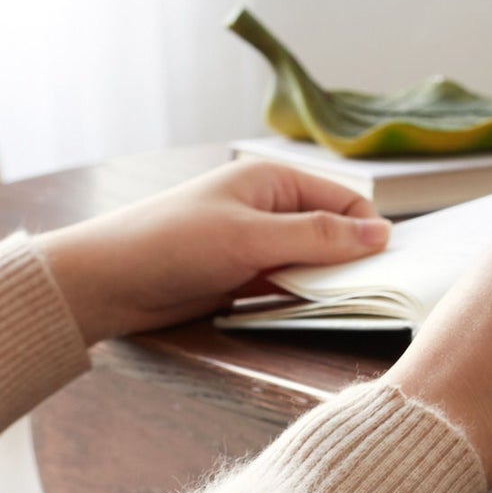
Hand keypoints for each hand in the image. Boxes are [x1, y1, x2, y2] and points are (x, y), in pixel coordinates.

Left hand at [36, 161, 391, 344]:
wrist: (109, 283)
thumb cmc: (172, 245)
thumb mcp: (252, 238)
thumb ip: (318, 238)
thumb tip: (382, 233)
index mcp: (272, 181)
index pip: (344, 203)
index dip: (367, 234)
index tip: (381, 270)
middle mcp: (270, 208)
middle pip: (334, 233)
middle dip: (350, 261)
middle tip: (362, 294)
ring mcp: (259, 244)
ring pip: (315, 263)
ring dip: (326, 284)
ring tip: (334, 305)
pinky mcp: (247, 276)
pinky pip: (292, 285)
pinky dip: (304, 298)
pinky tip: (309, 311)